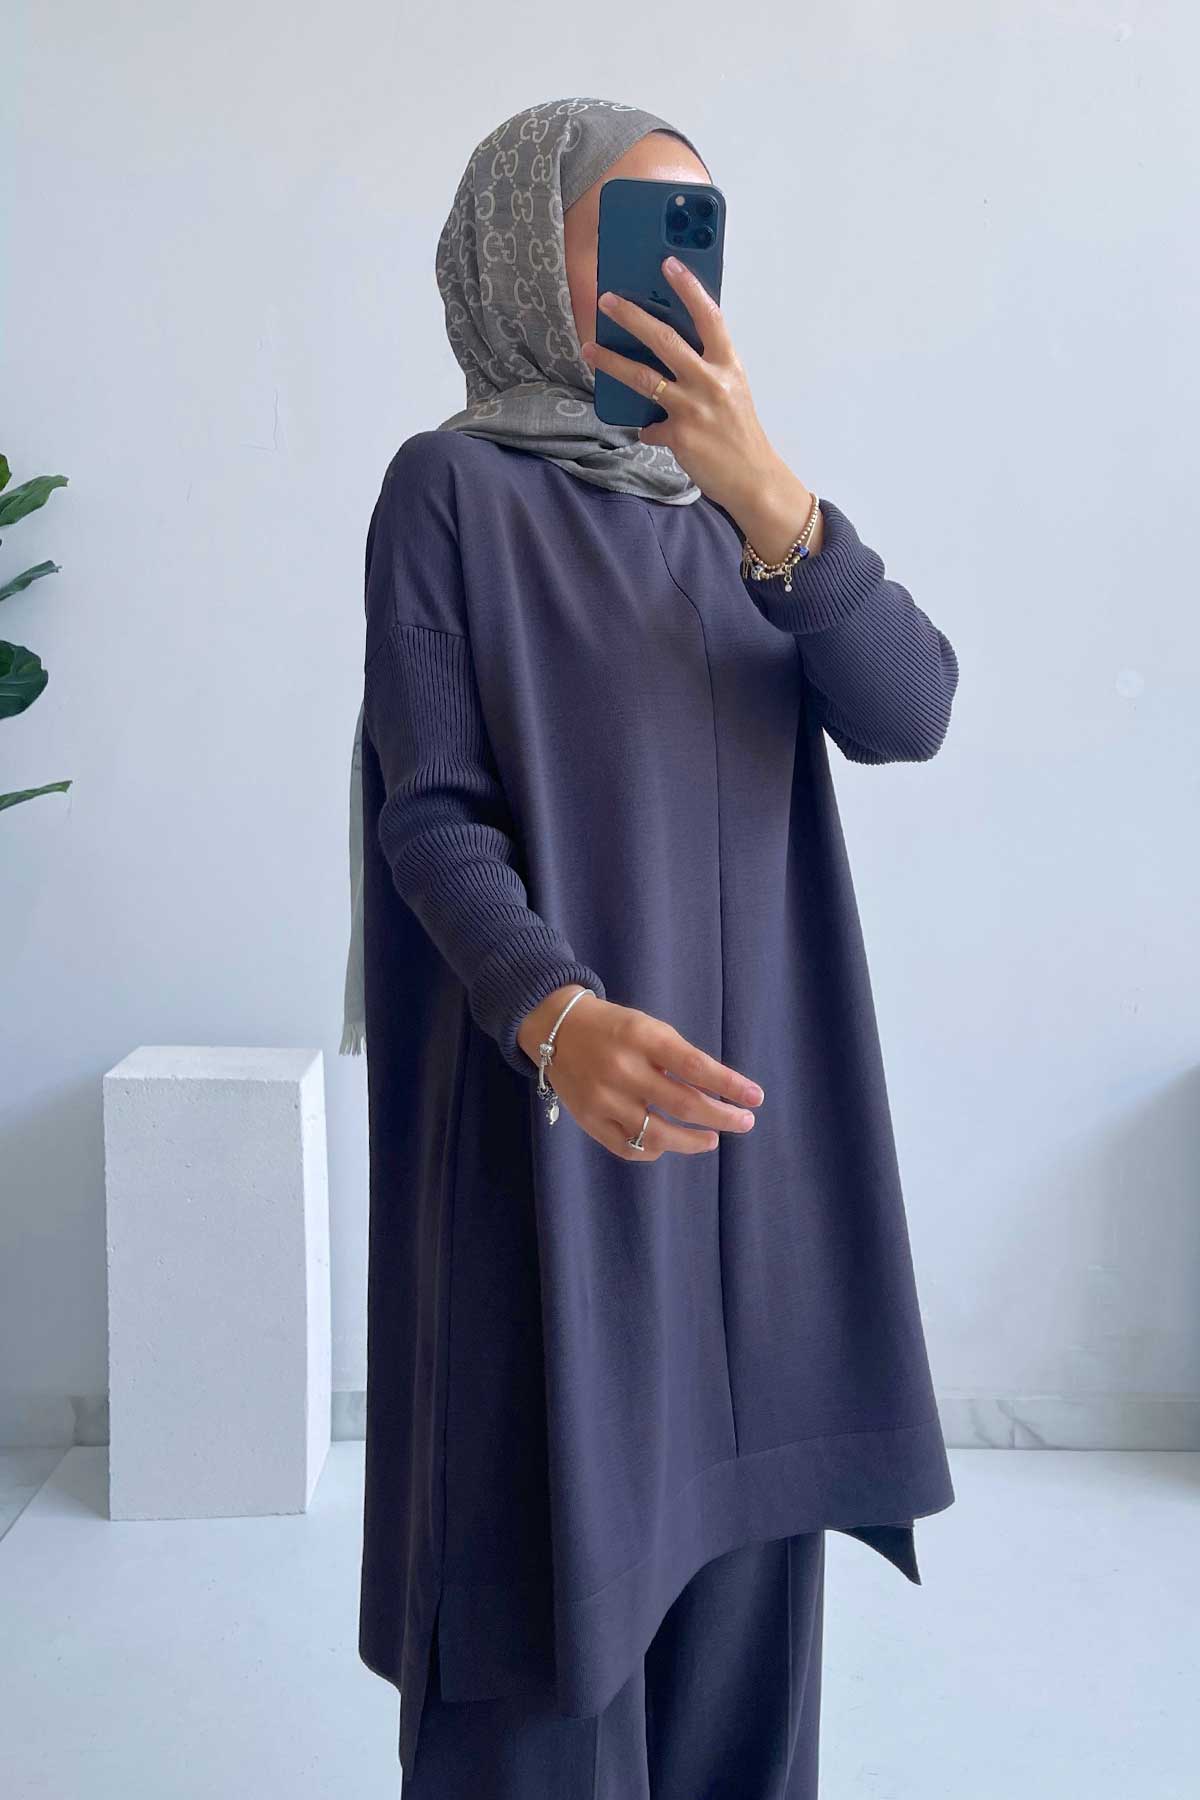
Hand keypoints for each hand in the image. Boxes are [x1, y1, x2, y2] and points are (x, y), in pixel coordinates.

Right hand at [518, 988, 764, 1161]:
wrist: (556, 1030)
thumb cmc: (615, 1028)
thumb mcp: (648, 1028)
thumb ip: (679, 1057)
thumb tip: (718, 1093)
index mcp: (642, 1038)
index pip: (695, 1066)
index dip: (729, 1085)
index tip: (756, 1097)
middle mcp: (623, 1069)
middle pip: (682, 1103)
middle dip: (721, 1116)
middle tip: (744, 1122)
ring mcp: (604, 1099)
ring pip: (658, 1134)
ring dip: (692, 1141)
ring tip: (711, 1140)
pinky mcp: (589, 1121)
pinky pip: (630, 1147)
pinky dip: (655, 1150)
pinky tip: (668, 1144)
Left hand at [580, 257, 783, 518]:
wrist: (753, 480)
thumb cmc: (740, 433)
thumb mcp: (732, 391)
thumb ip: (707, 369)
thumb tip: (669, 352)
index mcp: (729, 365)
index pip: (709, 317)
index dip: (689, 288)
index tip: (668, 263)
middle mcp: (712, 382)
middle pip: (665, 339)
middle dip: (632, 316)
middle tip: (607, 301)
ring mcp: (694, 409)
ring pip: (643, 377)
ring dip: (612, 361)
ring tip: (590, 349)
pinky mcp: (679, 436)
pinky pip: (649, 427)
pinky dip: (646, 429)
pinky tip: (648, 431)